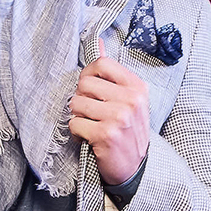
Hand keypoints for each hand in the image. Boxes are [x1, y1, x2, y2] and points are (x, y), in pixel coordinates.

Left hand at [67, 39, 149, 185]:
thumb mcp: (129, 99)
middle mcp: (130, 100)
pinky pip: (74, 124)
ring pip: (76, 104)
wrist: (137, 168)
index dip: (87, 75)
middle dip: (81, 99)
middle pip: (84, 83)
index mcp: (136, 87)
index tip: (90, 89)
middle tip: (91, 113)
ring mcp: (118, 117)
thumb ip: (112, 73)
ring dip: (78, 117)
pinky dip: (77, 133)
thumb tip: (98, 42)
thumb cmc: (129, 132)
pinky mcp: (105, 135)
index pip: (101, 64)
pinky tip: (89, 138)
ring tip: (91, 126)